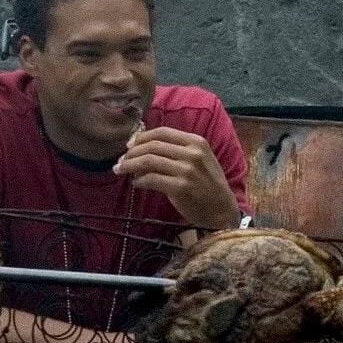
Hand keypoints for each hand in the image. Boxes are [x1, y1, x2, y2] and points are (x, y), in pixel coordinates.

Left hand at [114, 126, 241, 228]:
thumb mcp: (200, 160)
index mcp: (197, 142)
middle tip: (121, 161)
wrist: (222, 210)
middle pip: (152, 145)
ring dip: (130, 165)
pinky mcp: (181, 187)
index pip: (162, 132)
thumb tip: (143, 147)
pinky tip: (136, 184)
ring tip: (121, 170)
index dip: (141, 137)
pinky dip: (139, 181)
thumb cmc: (208, 185)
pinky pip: (151, 179)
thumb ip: (178, 150)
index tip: (129, 146)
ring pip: (148, 161)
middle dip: (131, 153)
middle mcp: (192, 153)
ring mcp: (187, 170)